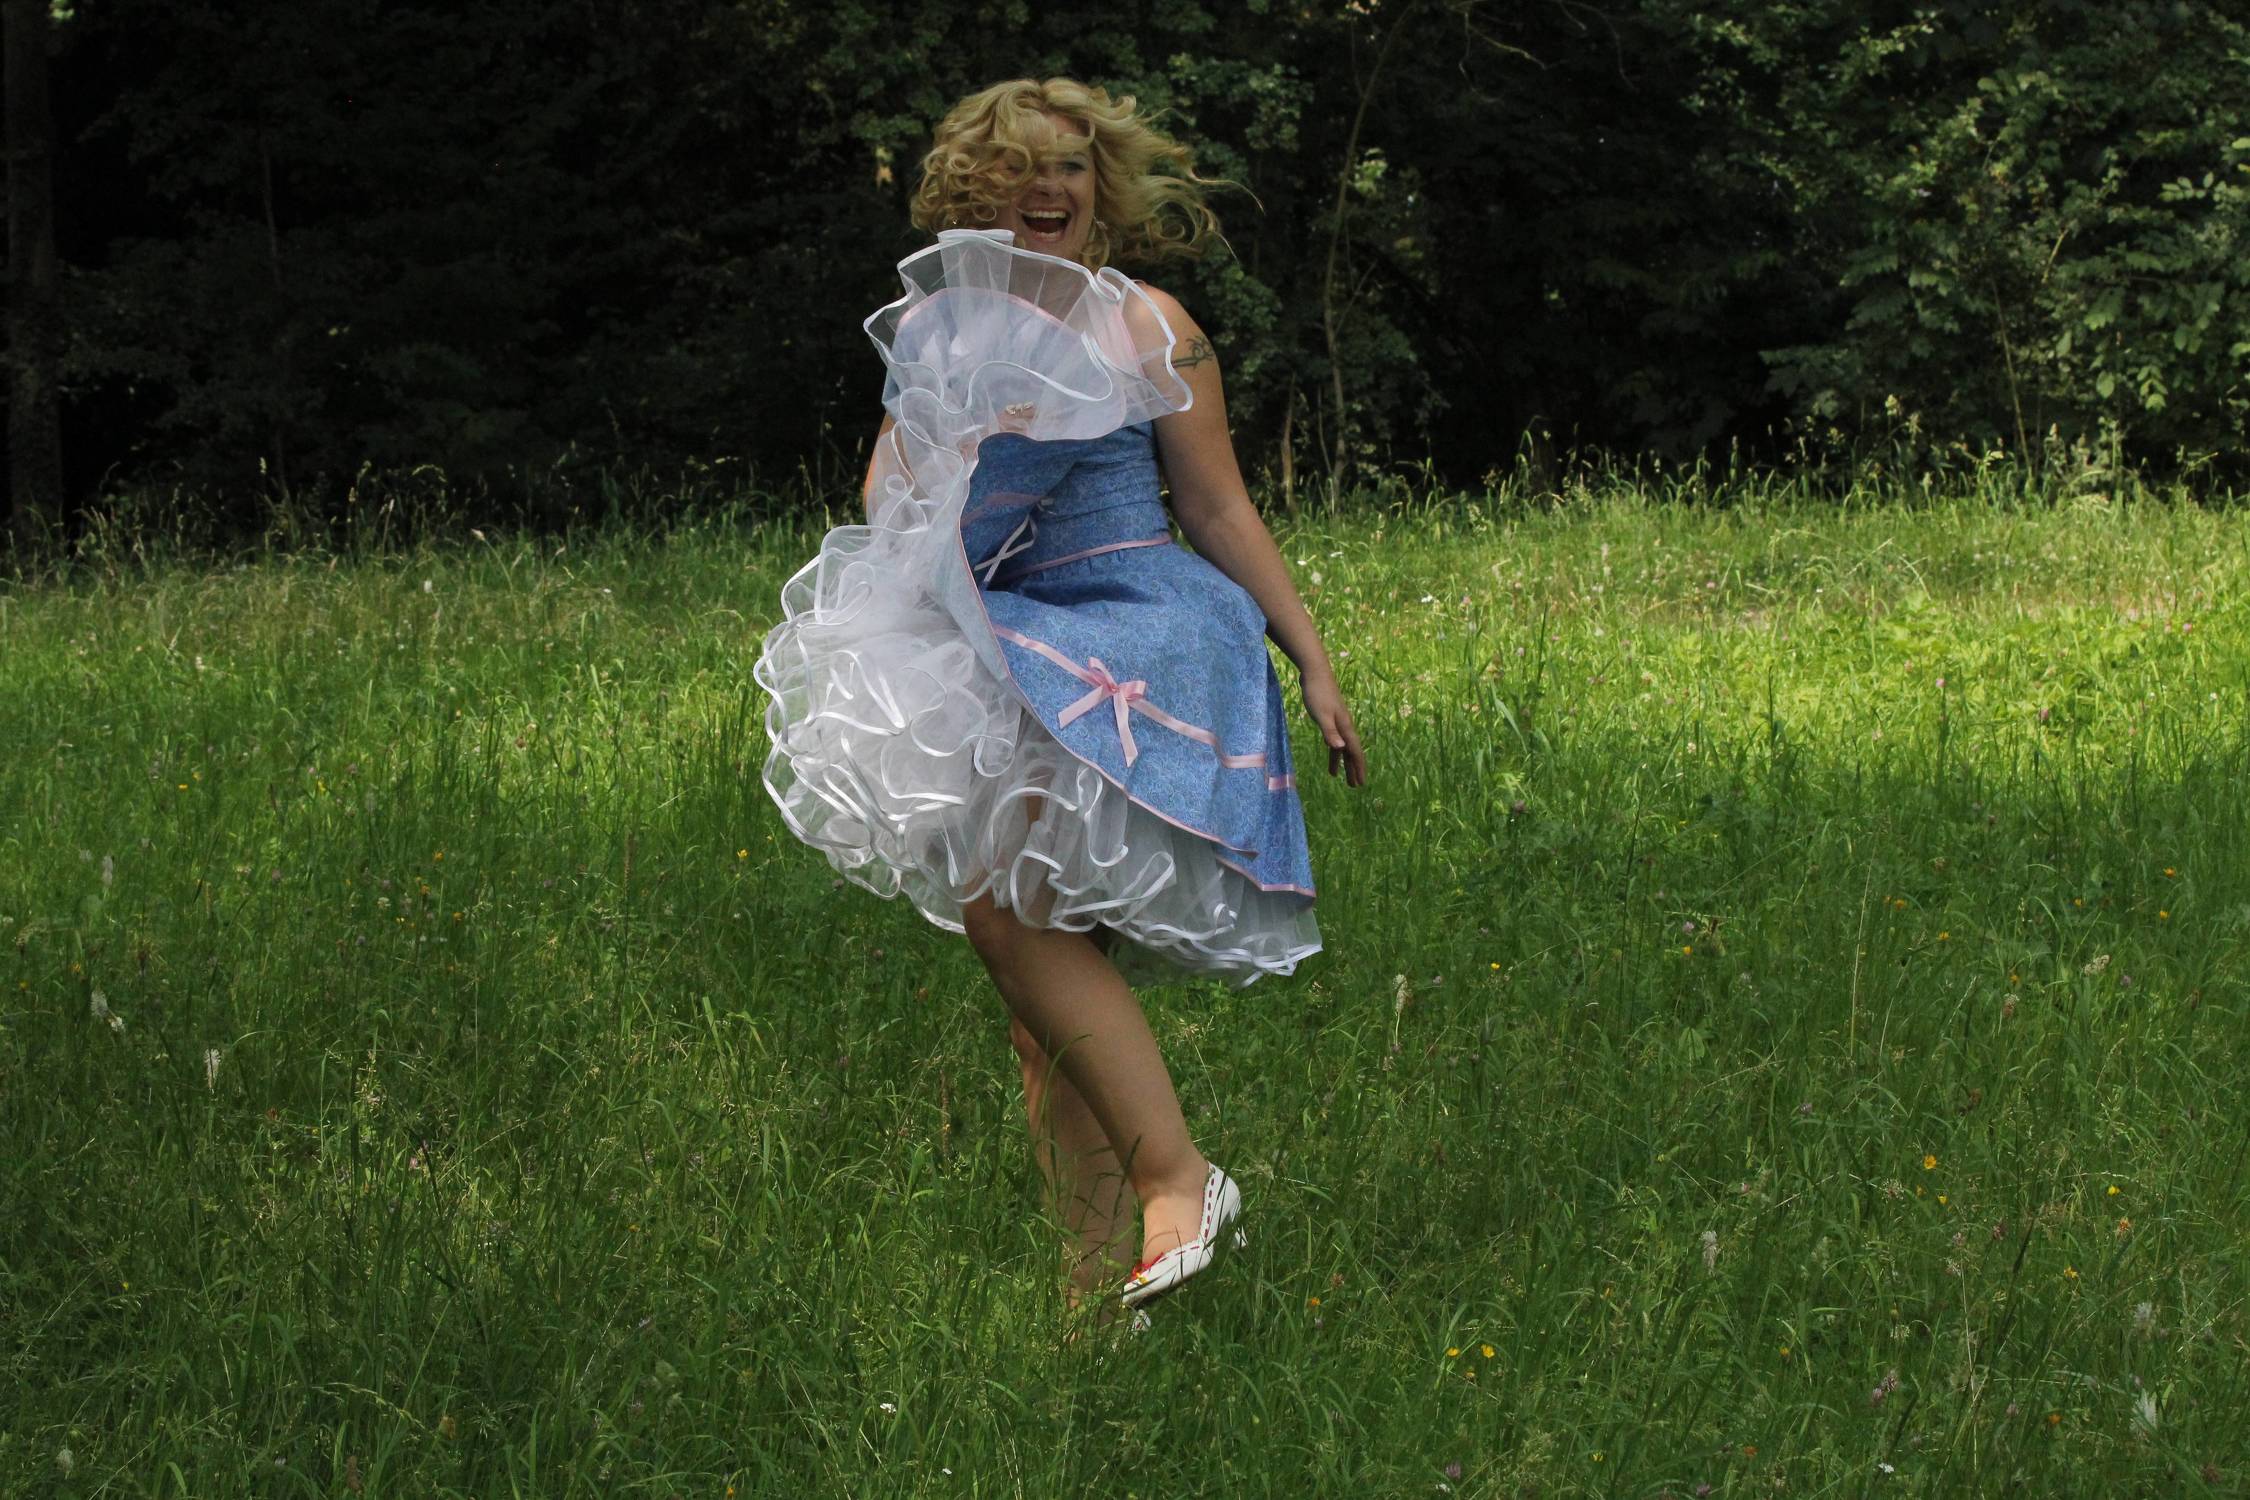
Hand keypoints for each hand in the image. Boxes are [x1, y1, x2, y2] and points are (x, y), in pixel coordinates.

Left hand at [1300, 665, 1366, 786]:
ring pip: (1342, 747)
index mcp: (1345, 727)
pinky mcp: (1330, 718)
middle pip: (1351, 752)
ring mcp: (1338, 722)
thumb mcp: (1321, 715)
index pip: (1354, 752)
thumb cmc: (1317, 693)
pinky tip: (1331, 753)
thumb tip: (1340, 748)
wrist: (1315, 673)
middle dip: (1353, 769)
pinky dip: (1333, 749)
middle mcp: (1344, 726)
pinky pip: (1334, 739)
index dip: (1358, 768)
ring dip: (1342, 762)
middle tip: (1354, 786)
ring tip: (1339, 777)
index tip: (1361, 783)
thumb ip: (1330, 732)